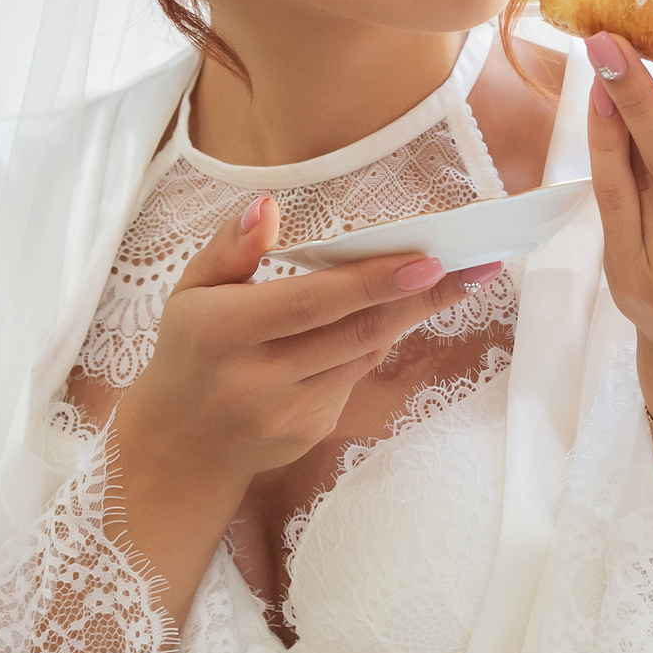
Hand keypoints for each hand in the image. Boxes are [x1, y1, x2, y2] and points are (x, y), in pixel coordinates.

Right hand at [103, 194, 499, 616]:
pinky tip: (397, 311)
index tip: (427, 261)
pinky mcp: (311, 432)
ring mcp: (289, 413)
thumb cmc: (188, 351)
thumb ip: (230, 248)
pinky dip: (378, 340)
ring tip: (458, 280)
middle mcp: (258, 378)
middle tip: (472, 265)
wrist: (180, 446)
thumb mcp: (191, 291)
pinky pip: (355, 376)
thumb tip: (269, 206)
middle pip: (354, 332)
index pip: (310, 303)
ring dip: (410, 315)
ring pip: (364, 355)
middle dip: (420, 296)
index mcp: (223, 332)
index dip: (370, 282)